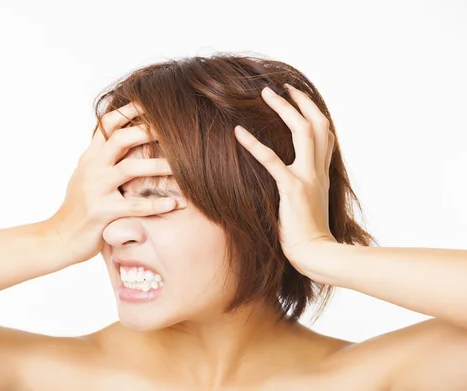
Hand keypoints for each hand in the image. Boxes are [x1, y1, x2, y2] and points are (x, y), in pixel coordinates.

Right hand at [44, 102, 184, 267]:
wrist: (58, 238)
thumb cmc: (78, 208)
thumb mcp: (85, 176)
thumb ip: (102, 157)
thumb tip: (120, 137)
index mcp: (90, 157)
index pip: (108, 124)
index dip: (130, 111)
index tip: (153, 101)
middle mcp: (92, 168)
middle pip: (120, 139)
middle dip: (148, 131)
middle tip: (175, 128)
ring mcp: (95, 190)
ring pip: (129, 169)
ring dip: (158, 165)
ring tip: (184, 166)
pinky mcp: (102, 213)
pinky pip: (133, 206)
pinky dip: (155, 204)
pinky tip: (174, 204)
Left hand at [233, 83, 336, 274]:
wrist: (316, 255)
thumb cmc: (309, 235)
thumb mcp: (310, 204)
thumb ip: (304, 185)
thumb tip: (290, 177)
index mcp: (322, 173)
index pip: (324, 134)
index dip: (312, 112)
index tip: (298, 98)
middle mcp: (318, 170)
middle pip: (317, 124)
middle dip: (300, 101)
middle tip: (280, 87)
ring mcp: (307, 178)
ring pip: (302, 132)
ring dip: (284, 109)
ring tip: (265, 94)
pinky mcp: (292, 189)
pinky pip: (272, 161)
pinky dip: (254, 144)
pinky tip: (238, 132)